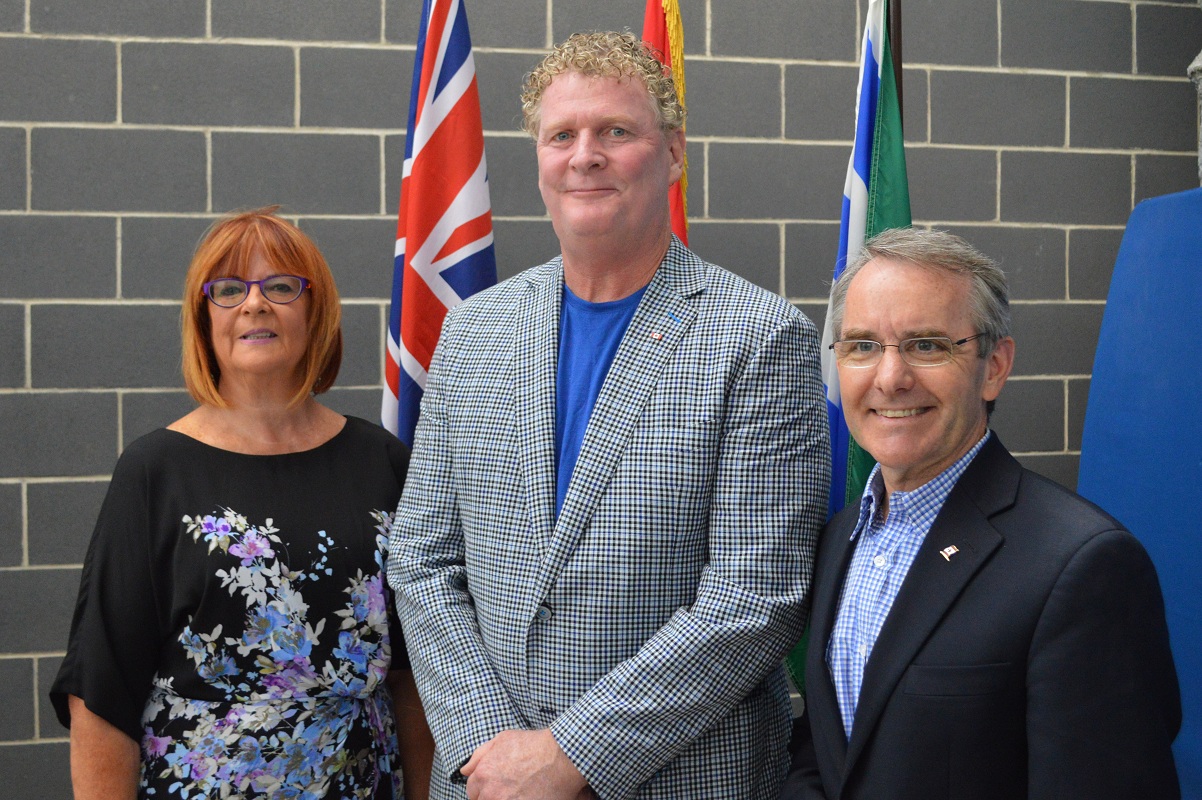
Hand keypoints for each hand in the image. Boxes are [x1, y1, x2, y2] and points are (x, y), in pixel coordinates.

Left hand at [461, 728, 587, 799]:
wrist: (561, 757)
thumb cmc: (533, 746)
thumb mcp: (503, 739)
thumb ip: (480, 755)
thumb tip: (465, 770)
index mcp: (483, 775)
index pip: (472, 791)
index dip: (484, 788)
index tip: (496, 786)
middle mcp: (491, 793)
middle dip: (492, 796)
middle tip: (509, 790)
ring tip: (519, 794)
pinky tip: (527, 796)